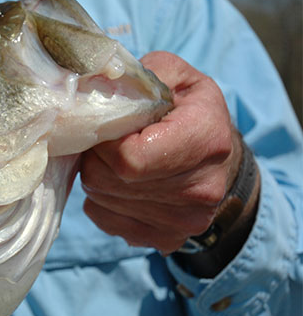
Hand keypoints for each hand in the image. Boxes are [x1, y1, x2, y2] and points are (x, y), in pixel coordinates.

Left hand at [80, 51, 242, 253]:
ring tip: (117, 159)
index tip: (109, 124)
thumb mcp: (174, 76)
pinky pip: (105, 220)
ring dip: (97, 176)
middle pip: (108, 180)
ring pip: (101, 199)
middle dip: (96, 156)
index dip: (104, 139)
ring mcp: (184, 221)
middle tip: (108, 140)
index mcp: (206, 140)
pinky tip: (120, 183)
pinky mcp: (167, 239)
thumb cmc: (191, 111)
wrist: (222, 162)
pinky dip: (102, 200)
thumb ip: (137, 76)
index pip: (128, 157)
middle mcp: (200, 189)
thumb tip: (93, 88)